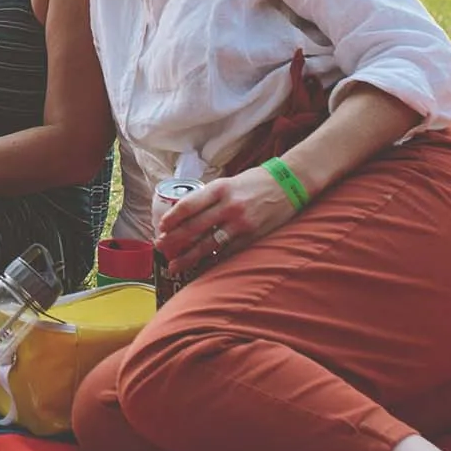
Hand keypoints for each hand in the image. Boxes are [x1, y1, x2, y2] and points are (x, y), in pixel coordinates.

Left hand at [154, 166, 300, 276]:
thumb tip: (182, 214)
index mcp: (219, 189)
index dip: (171, 219)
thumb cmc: (254, 182)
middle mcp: (229, 206)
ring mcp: (241, 223)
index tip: (160, 228)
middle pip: (194, 227)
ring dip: (188, 257)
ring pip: (208, 245)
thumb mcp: (228, 183)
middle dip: (174, 241)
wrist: (289, 184)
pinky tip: (200, 268)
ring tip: (174, 266)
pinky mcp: (252, 237)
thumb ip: (208, 198)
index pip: (188, 205)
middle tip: (161, 248)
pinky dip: (212, 262)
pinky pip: (227, 253)